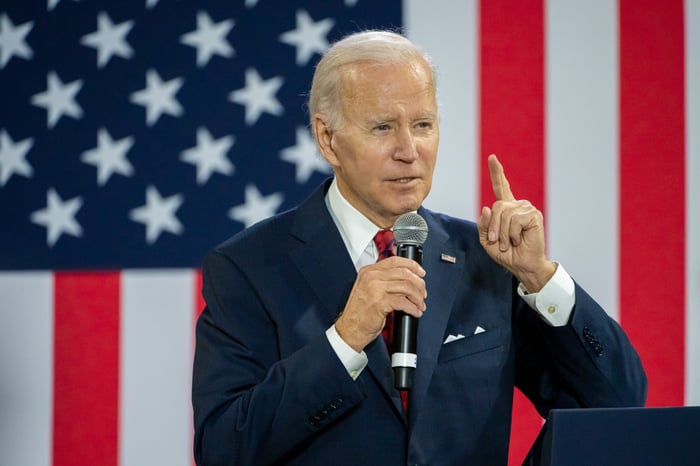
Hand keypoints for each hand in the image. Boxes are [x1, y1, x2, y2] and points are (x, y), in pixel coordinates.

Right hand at [335, 256, 426, 352]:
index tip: (421, 273)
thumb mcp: (369, 289)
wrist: (349, 329)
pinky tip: (415, 312)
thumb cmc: (359, 312)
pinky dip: (413, 308)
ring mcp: (375, 288)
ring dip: (417, 297)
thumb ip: (384, 280)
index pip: (395, 261)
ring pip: (406, 286)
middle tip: (422, 293)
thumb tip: (407, 278)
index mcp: (368, 271)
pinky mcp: (380, 302)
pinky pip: (404, 302)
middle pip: (404, 273)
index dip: (412, 265)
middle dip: (418, 284)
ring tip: (419, 304)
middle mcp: (371, 277)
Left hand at [477, 154, 555, 291]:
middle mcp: (517, 205)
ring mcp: (526, 209)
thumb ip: (483, 225)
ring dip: (502, 233)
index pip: (500, 187)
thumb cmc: (507, 253)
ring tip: (509, 243)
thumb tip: (486, 208)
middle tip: (497, 242)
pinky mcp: (534, 215)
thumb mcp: (487, 240)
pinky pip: (514, 220)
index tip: (492, 158)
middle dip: (493, 227)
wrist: (522, 265)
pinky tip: (519, 240)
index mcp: (506, 209)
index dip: (496, 172)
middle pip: (496, 206)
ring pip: (504, 214)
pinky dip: (512, 234)